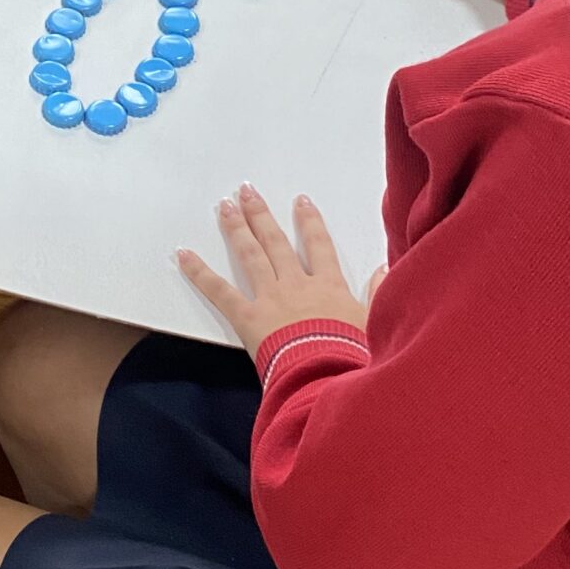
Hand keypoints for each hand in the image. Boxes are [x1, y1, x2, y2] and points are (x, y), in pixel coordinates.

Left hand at [177, 184, 369, 355]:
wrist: (329, 376)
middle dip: (261, 215)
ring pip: (251, 255)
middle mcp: (297, 284)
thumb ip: (379, 294)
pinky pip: (220, 291)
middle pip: (276, 242)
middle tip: (247, 192)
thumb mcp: (376, 324)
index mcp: (329, 287)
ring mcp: (271, 298)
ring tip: (225, 207)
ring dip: (237, 228)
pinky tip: (184, 255)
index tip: (302, 202)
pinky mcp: (249, 317)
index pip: (319, 246)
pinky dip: (200, 273)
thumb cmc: (352, 356)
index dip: (309, 222)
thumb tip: (385, 269)